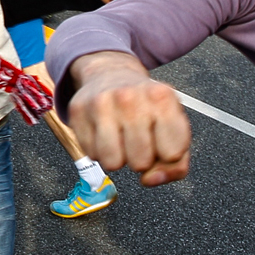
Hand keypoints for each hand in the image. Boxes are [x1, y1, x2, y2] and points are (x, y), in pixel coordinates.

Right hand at [67, 52, 189, 185]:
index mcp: (162, 97)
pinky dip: (99, 150)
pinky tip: (105, 131)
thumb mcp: (173, 127)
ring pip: (113, 163)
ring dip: (119, 157)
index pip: (173, 154)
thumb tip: (150, 180)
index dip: (168, 156)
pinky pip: (92, 155)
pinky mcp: (78, 111)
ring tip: (121, 138)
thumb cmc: (146, 106)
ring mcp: (101, 103)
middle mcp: (130, 97)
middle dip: (142, 158)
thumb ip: (176, 165)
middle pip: (141, 163)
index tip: (163, 142)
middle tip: (139, 138)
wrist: (110, 74)